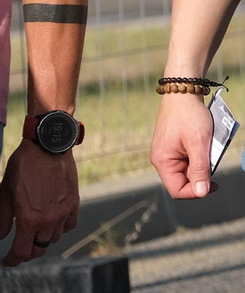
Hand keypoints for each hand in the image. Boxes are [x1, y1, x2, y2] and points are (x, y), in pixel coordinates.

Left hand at [0, 141, 78, 265]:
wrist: (49, 147)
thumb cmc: (24, 167)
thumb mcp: (5, 193)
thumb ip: (3, 218)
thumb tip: (2, 235)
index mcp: (29, 219)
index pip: (21, 251)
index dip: (12, 260)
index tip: (7, 261)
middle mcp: (49, 219)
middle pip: (39, 248)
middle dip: (27, 252)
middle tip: (20, 249)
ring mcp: (64, 211)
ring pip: (54, 238)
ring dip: (43, 239)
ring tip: (35, 233)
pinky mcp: (74, 202)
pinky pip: (69, 225)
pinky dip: (61, 228)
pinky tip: (53, 222)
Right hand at [150, 93, 213, 200]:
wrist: (184, 90)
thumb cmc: (190, 115)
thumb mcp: (199, 142)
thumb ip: (200, 168)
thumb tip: (202, 192)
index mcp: (162, 162)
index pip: (178, 190)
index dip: (196, 192)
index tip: (215, 185)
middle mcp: (162, 160)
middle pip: (183, 180)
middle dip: (201, 174)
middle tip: (215, 161)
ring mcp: (168, 152)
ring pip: (188, 169)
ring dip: (202, 163)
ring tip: (212, 149)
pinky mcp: (174, 145)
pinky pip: (188, 157)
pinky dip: (200, 154)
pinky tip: (208, 143)